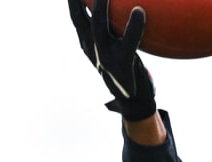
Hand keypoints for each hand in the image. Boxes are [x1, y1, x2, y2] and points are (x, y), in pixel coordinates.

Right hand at [68, 0, 156, 120]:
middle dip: (77, 0)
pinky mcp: (123, 64)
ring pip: (98, 27)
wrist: (134, 101)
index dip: (73, 1)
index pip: (76, 16)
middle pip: (79, 18)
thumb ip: (113, 29)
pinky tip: (139, 11)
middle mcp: (93, 48)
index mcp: (88, 43)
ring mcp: (106, 57)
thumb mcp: (114, 48)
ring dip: (100, 7)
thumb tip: (128, 5)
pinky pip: (128, 41)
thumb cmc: (128, 70)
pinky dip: (133, 26)